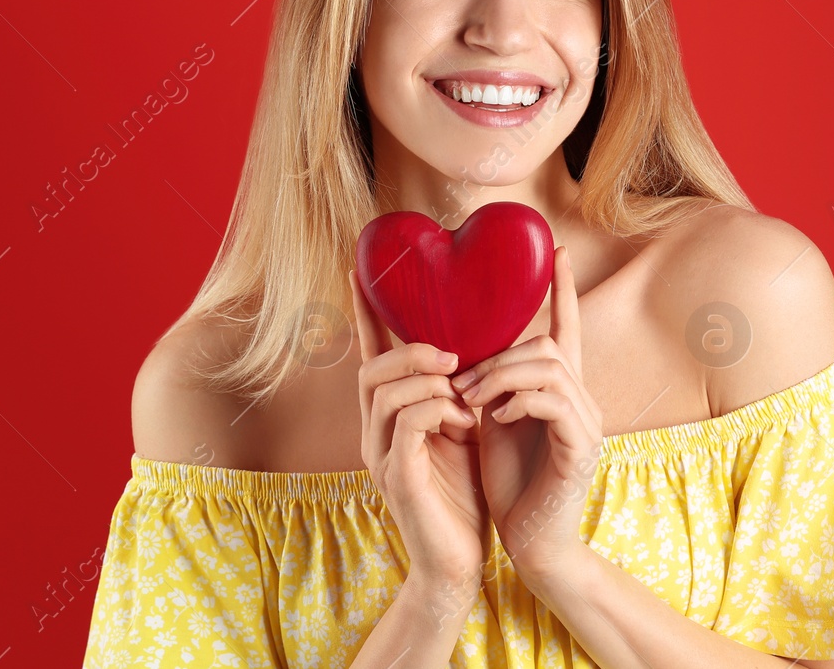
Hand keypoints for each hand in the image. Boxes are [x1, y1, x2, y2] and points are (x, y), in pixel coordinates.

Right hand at [353, 269, 490, 594]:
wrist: (459, 562)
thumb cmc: (463, 496)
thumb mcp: (463, 431)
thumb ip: (457, 393)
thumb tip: (471, 348)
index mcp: (389, 419)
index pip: (371, 358)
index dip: (367, 316)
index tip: (362, 273)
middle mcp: (376, 434)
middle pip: (370, 370)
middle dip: (408, 350)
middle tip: (450, 353)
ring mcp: (381, 457)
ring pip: (385, 392)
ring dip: (427, 379)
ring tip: (460, 386)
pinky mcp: (397, 478)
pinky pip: (405, 425)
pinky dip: (436, 410)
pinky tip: (462, 420)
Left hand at [453, 246, 602, 582]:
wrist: (531, 542)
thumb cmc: (510, 483)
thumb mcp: (493, 421)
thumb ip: (491, 384)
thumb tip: (465, 350)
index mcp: (560, 390)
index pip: (566, 328)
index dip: (562, 289)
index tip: (558, 251)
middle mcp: (581, 399)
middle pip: (546, 344)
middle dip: (498, 356)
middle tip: (462, 383)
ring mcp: (586, 422)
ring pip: (547, 367)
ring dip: (499, 377)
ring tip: (471, 400)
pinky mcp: (582, 447)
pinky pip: (553, 401)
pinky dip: (519, 401)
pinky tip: (497, 418)